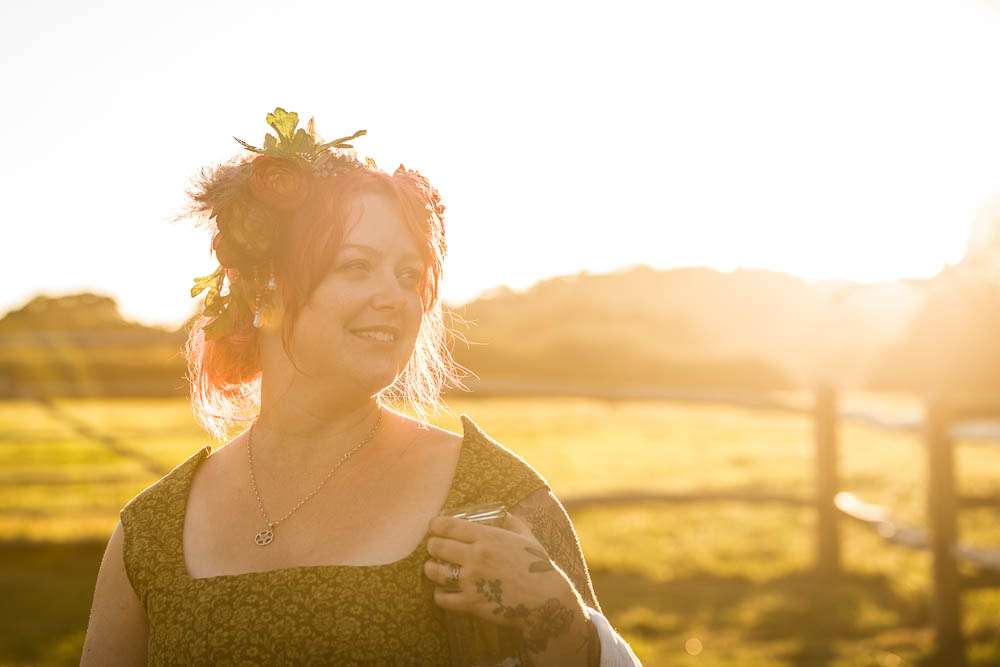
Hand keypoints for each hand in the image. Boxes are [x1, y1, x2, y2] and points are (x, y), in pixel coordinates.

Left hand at [424, 512, 588, 656]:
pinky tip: (442, 592)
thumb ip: (514, 523)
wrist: (546, 601)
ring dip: (430, 569)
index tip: (433, 526)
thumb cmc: (539, 568)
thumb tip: (506, 514)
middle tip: (433, 548)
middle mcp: (475, 556)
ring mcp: (471, 581)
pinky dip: (439, 595)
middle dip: (432, 546)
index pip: (450, 526)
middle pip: (438, 547)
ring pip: (435, 572)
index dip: (436, 525)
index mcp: (488, 538)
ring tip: (432, 568)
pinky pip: (442, 598)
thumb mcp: (528, 539)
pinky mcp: (471, 603)